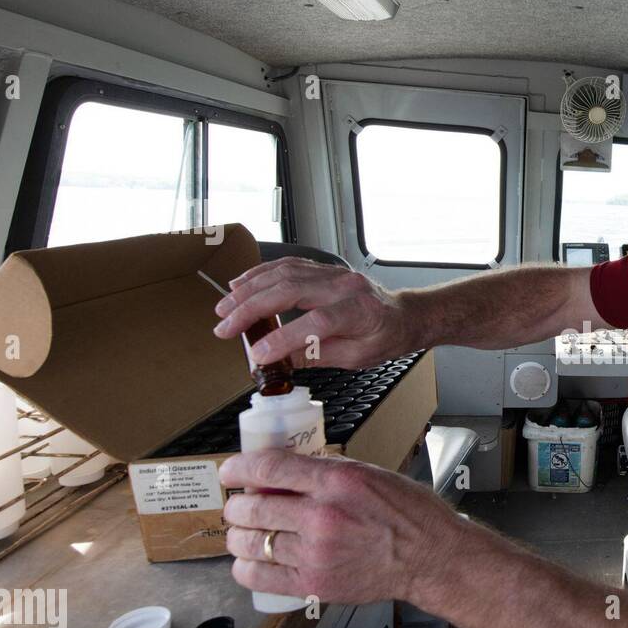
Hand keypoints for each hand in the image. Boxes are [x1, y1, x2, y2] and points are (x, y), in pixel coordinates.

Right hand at [212, 258, 413, 368]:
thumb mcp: (356, 357)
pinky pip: (287, 265)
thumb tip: (278, 362)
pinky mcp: (323, 269)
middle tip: (225, 326)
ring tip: (225, 306)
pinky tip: (241, 285)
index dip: (284, 338)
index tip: (259, 355)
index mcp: (359, 312)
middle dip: (252, 308)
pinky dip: (260, 274)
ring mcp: (333, 273)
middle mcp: (344, 286)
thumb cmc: (384, 338)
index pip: (316, 322)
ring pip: (284, 273)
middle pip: (291, 290)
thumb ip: (317, 355)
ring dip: (249, 288)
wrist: (403, 315)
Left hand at [219, 449, 460, 605]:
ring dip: (240, 535)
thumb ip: (324, 470)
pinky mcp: (313, 584)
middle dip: (238, 505)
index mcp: (336, 482)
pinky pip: (257, 576)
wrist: (430, 558)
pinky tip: (253, 559)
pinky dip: (246, 567)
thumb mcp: (370, 473)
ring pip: (248, 542)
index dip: (237, 468)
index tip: (230, 472)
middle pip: (250, 507)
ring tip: (247, 532)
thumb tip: (285, 469)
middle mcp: (321, 517)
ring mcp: (315, 554)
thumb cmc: (408, 515)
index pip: (266, 468)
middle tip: (243, 505)